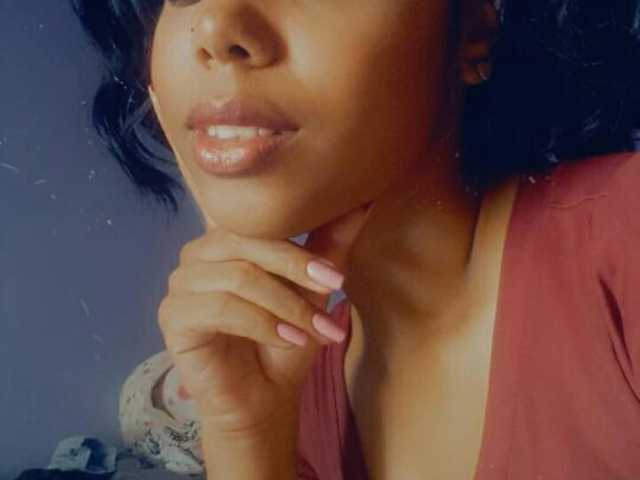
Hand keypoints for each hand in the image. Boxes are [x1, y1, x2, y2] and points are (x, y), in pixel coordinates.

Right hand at [149, 86, 373, 439]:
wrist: (263, 396)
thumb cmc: (286, 339)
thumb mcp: (313, 287)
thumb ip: (331, 242)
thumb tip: (365, 195)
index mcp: (230, 239)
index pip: (255, 220)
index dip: (294, 241)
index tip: (332, 269)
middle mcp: (199, 253)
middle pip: (248, 243)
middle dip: (296, 269)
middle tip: (333, 294)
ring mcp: (181, 283)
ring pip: (238, 276)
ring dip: (284, 304)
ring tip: (316, 330)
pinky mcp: (172, 315)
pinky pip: (220, 307)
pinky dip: (261, 323)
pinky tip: (289, 342)